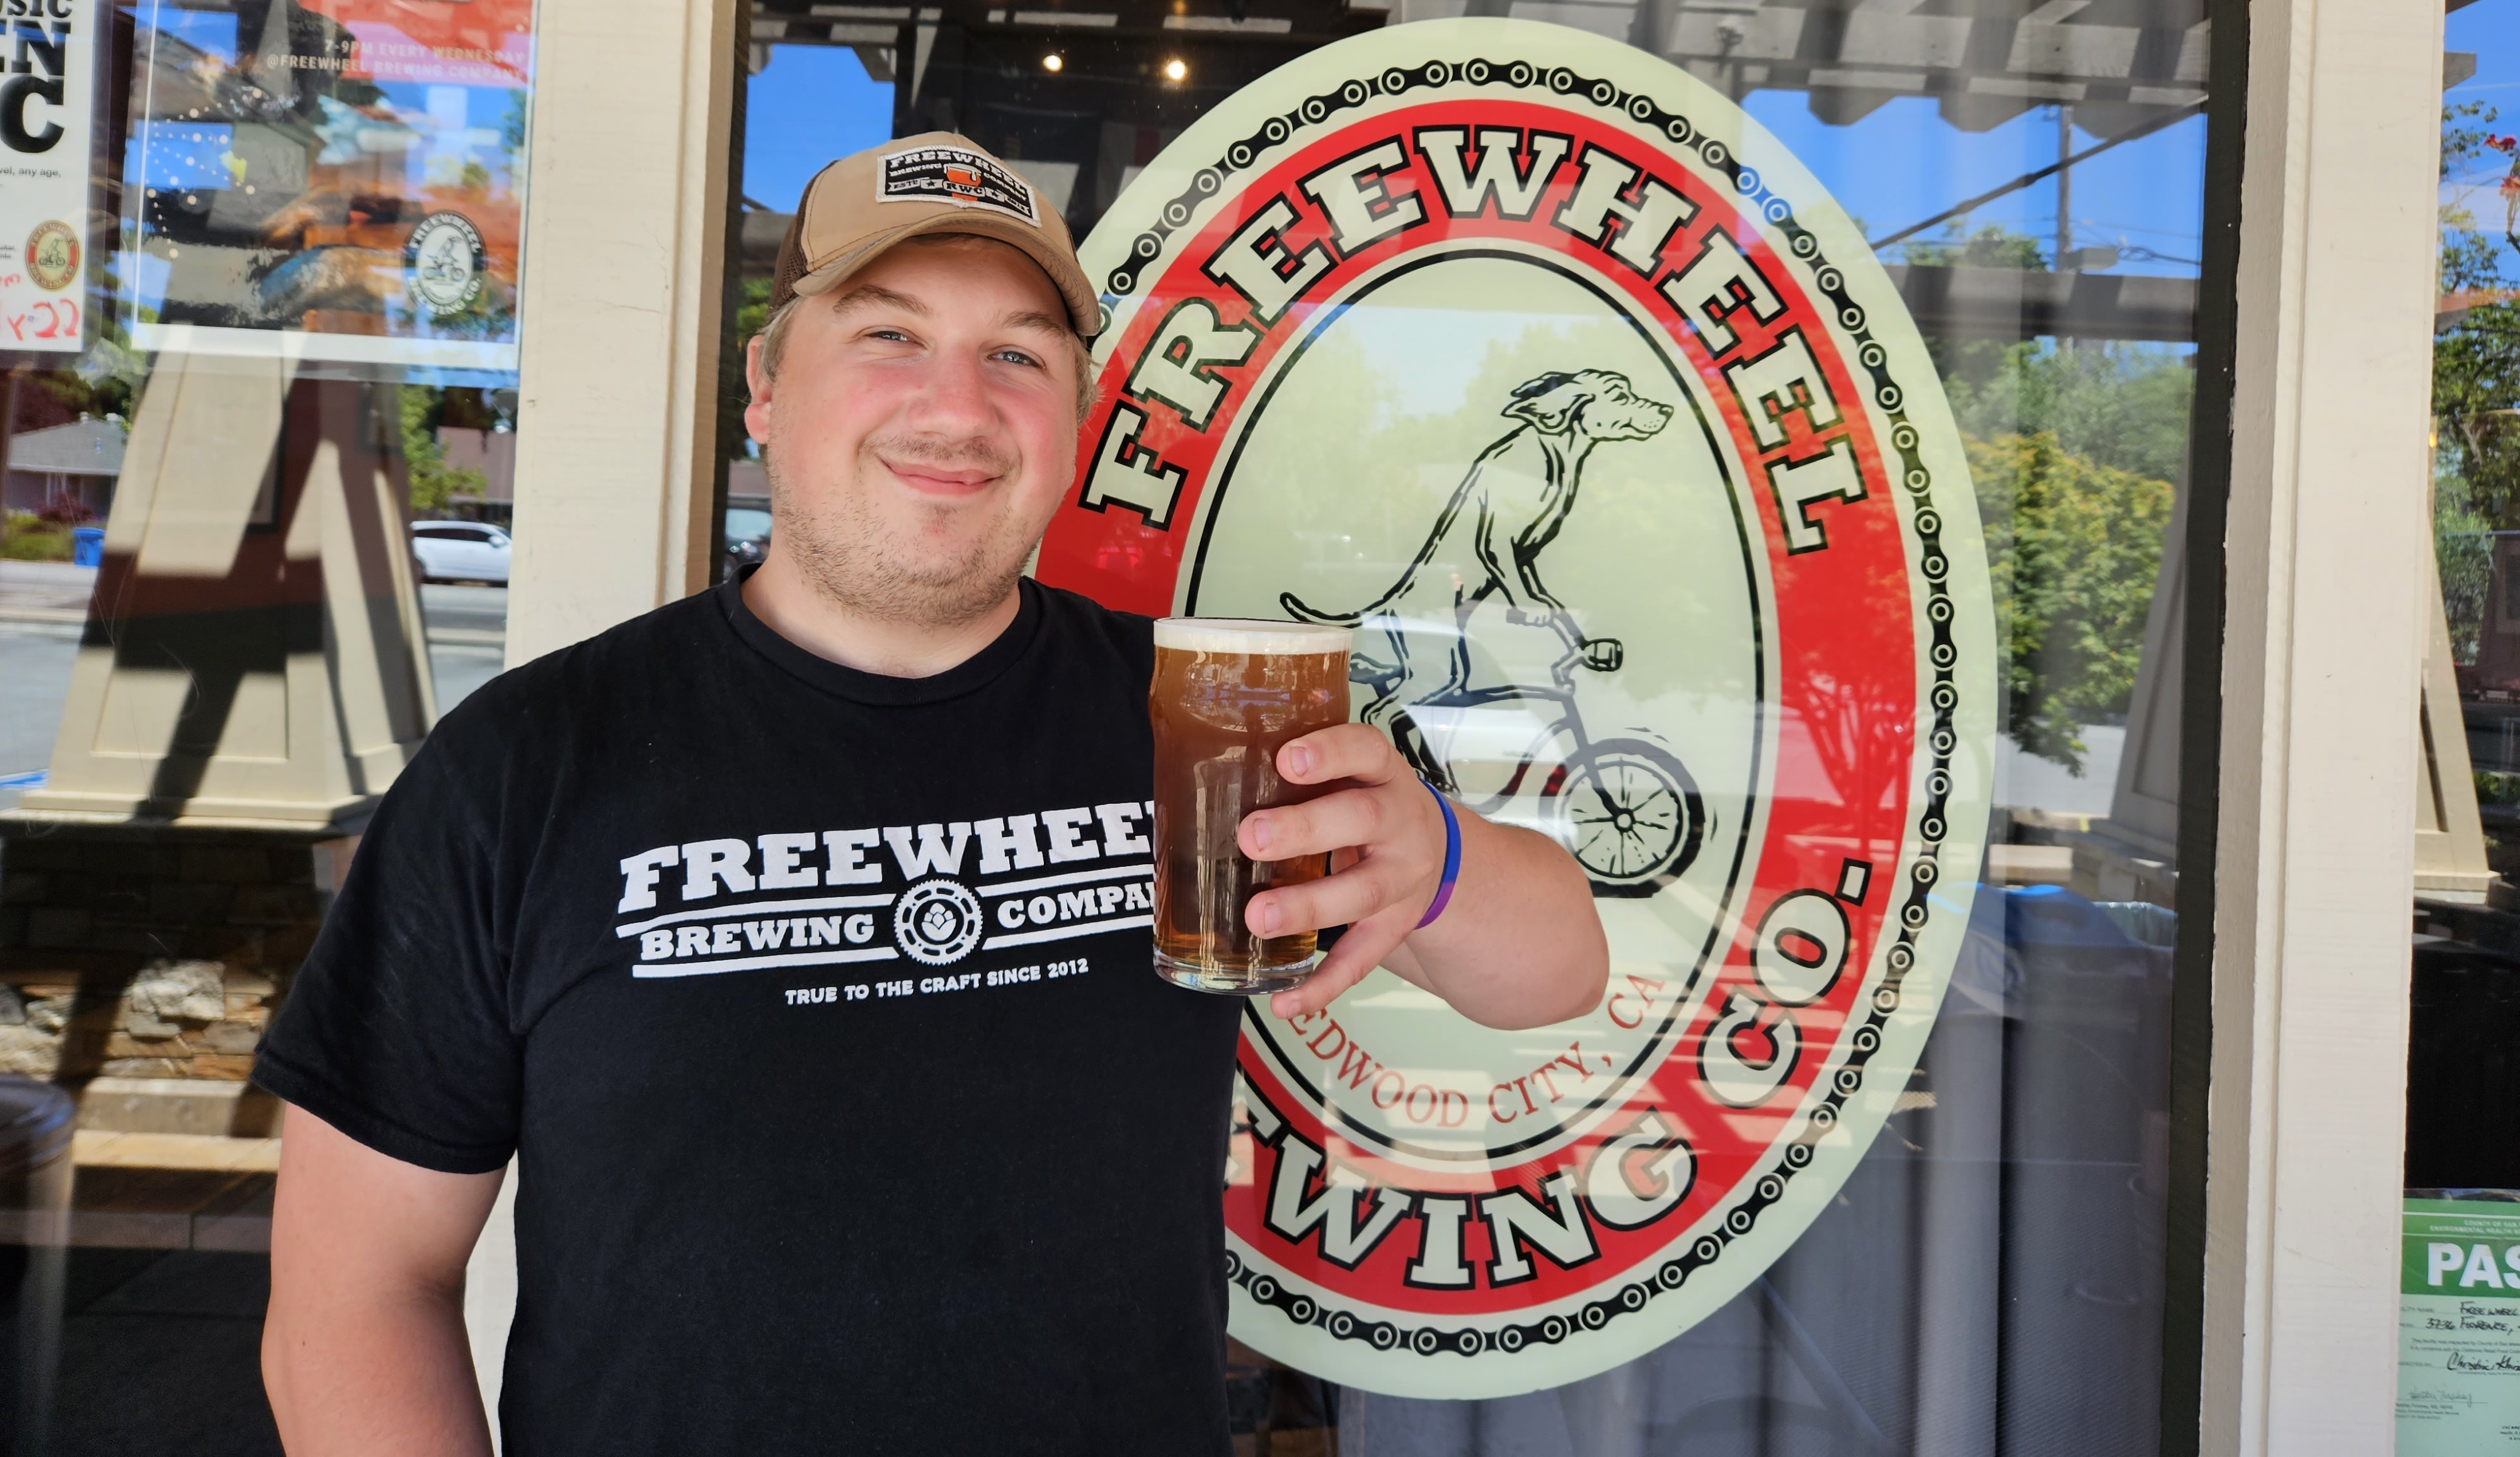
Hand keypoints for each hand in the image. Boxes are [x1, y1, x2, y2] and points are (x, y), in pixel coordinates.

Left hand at [1237, 723, 1446, 1019]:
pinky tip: (1285, 1002)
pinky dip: (1323, 985)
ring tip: (1259, 918)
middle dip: (1305, 830)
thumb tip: (1199, 776)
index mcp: (1383, 775)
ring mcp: (1402, 879)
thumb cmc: (1365, 804)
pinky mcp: (1395, 927)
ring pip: (1361, 892)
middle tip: (1251, 837)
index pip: (1365, 750)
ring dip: (1309, 906)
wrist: (1433, 850)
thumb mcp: (1349, 775)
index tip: (1287, 760)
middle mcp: (1400, 822)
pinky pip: (1362, 959)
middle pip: (1361, 820)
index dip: (1330, 752)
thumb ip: (1297, 774)